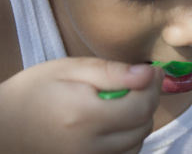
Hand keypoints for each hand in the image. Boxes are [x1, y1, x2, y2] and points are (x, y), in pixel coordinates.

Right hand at [0, 57, 163, 153]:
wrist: (4, 127)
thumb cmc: (35, 91)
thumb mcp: (70, 69)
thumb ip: (111, 72)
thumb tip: (149, 74)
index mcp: (84, 117)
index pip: (141, 107)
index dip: (153, 86)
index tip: (153, 71)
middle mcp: (90, 147)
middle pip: (143, 126)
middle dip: (148, 101)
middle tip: (138, 83)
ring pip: (137, 143)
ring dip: (139, 121)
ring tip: (122, 103)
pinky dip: (128, 138)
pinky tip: (115, 123)